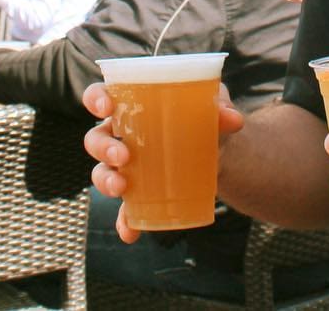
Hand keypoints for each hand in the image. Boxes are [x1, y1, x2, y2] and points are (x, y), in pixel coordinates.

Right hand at [82, 80, 243, 243]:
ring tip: (122, 188)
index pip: (100, 96)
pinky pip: (123, 208)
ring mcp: (126, 166)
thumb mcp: (213, 106)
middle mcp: (121, 135)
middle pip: (95, 138)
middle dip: (103, 148)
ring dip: (106, 181)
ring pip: (101, 172)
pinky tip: (130, 232)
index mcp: (131, 106)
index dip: (96, 99)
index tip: (107, 107)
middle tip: (123, 156)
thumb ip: (220, 106)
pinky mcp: (139, 192)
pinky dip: (124, 220)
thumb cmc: (203, 116)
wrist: (218, 149)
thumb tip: (233, 118)